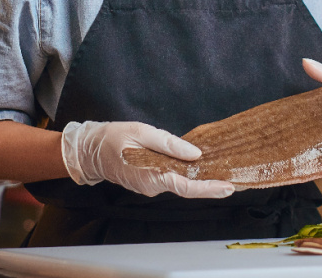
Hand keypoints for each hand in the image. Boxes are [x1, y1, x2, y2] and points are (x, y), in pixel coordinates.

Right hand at [59, 120, 234, 198]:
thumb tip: (194, 154)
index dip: (210, 188)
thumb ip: (169, 144)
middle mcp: (152, 187)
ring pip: (180, 181)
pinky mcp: (149, 182)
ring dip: (198, 175)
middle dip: (210, 181)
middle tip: (233, 174)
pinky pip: (171, 178)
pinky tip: (196, 163)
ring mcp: (150, 187)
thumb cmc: (112, 139)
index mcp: (151, 176)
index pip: (186, 187)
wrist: (88, 151)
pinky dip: (185, 172)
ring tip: (219, 166)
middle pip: (187, 186)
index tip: (229, 188)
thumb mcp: (141, 132)